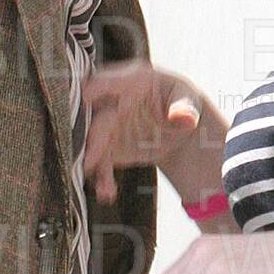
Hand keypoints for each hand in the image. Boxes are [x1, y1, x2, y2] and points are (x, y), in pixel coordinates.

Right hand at [79, 61, 207, 200]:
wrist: (179, 127)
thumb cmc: (183, 103)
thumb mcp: (189, 101)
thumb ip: (185, 108)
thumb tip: (184, 118)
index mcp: (131, 81)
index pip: (104, 81)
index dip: (92, 89)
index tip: (85, 100)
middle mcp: (111, 101)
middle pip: (90, 117)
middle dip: (85, 137)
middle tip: (86, 159)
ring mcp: (107, 125)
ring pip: (91, 143)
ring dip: (92, 164)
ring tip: (103, 186)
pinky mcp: (107, 147)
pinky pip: (100, 162)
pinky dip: (101, 178)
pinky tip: (108, 192)